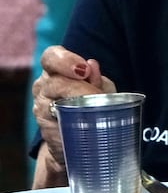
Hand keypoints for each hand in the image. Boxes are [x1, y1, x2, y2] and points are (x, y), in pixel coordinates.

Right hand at [31, 46, 115, 187]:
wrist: (78, 135)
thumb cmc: (92, 102)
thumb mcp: (100, 88)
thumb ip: (97, 79)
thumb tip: (92, 65)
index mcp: (55, 70)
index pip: (51, 57)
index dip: (65, 60)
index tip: (84, 69)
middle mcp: (43, 86)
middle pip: (54, 82)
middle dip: (78, 88)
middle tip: (97, 94)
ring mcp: (41, 108)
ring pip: (51, 103)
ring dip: (75, 106)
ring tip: (95, 110)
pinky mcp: (44, 129)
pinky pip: (55, 126)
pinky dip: (70, 124)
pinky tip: (82, 125)